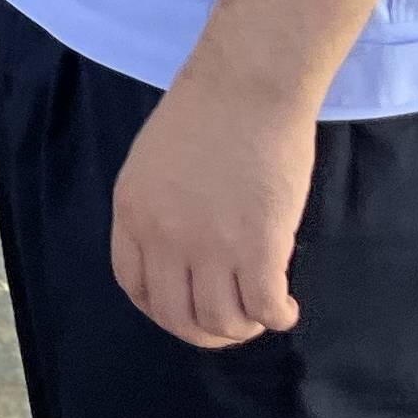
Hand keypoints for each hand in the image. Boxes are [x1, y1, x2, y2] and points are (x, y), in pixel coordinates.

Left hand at [108, 72, 314, 346]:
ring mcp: (210, 245)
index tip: (187, 306)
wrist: (247, 84)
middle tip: (233, 323)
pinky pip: (264, 308)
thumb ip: (159, 207)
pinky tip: (286, 307)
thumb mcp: (155, 162)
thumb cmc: (208, 111)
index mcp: (132, 212)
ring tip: (261, 311)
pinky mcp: (258, 247)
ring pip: (221, 322)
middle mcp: (164, 236)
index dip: (161, 308)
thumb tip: (180, 251)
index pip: (134, 285)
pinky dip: (278, 317)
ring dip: (244, 328)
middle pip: (175, 316)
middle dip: (206, 333)